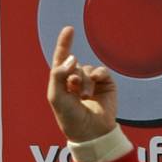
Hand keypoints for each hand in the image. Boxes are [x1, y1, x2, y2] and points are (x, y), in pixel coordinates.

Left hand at [47, 26, 116, 142]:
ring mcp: (91, 82)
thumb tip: (72, 57)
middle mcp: (76, 80)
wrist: (91, 132)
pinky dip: (97, 75)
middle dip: (72, 75)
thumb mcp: (56, 98)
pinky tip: (95, 85)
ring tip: (84, 97)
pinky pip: (100, 70)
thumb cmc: (70, 118)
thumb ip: (58, 76)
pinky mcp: (105, 83)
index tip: (69, 29)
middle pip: (73, 64)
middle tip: (72, 89)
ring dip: (84, 82)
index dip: (64, 44)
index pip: (62, 60)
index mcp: (62, 84)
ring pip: (86, 69)